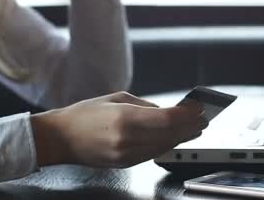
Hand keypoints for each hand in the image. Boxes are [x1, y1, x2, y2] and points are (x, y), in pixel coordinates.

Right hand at [31, 92, 207, 167]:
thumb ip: (144, 105)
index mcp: (124, 119)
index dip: (187, 114)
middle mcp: (127, 140)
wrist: (60, 138)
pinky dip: (166, 145)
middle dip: (190, 126)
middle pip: (170, 135)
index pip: (167, 119)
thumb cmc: (84, 114)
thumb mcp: (116, 99)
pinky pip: (153, 154)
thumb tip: (166, 112)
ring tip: (194, 129)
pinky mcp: (125, 164)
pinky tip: (174, 139)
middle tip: (204, 119)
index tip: (199, 108)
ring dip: (182, 137)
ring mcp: (126, 155)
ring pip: (164, 147)